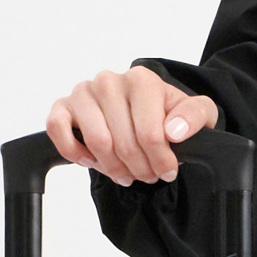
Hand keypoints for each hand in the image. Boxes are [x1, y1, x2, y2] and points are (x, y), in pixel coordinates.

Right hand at [46, 67, 220, 185]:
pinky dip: (75, 152)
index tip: (167, 172)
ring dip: (112, 167)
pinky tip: (92, 160)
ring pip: (97, 142)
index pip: (150, 134)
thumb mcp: (198, 112)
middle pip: (124, 144)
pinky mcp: (63, 105)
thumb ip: (195, 116)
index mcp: (141, 80)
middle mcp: (109, 81)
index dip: (160, 162)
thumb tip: (174, 131)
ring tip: (126, 173)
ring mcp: (83, 92)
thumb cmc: (168, 113)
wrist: (146, 109)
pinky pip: (58, 129)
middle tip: (147, 175)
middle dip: (139, 169)